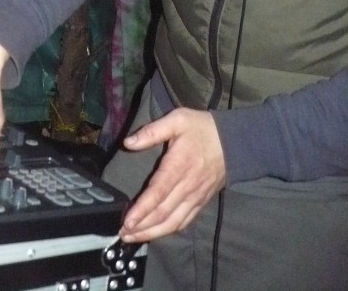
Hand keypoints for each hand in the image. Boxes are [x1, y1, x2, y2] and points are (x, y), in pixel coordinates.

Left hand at [118, 108, 225, 241]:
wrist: (234, 142)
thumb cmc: (202, 129)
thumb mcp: (177, 120)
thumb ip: (151, 132)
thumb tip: (128, 142)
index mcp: (178, 166)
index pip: (157, 193)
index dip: (142, 209)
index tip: (127, 221)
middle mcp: (187, 186)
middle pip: (163, 213)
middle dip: (142, 226)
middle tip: (123, 234)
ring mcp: (195, 197)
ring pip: (173, 222)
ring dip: (153, 232)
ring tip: (134, 237)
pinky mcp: (201, 202)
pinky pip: (185, 221)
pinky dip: (170, 230)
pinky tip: (158, 233)